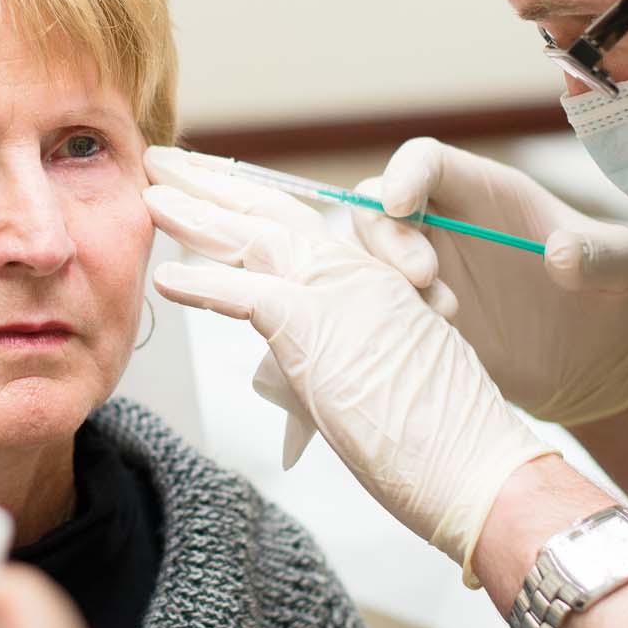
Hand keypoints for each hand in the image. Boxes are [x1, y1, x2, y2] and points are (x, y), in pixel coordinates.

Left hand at [143, 147, 553, 578]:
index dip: (248, 201)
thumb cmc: (434, 436)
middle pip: (271, 212)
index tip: (207, 188)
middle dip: (214, 185)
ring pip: (254, 237)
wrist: (475, 464)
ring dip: (196, 215)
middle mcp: (354, 273)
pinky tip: (166, 279)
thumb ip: (330, 347)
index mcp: (370, 279)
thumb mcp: (379, 370)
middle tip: (165, 163)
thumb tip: (281, 358)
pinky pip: (246, 293)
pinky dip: (202, 285)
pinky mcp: (318, 326)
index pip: (298, 224)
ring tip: (151, 197)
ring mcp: (337, 293)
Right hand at [350, 137, 627, 425]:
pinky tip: (422, 341)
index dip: (404, 174)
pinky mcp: (412, 318)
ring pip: (364, 258)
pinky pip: (370, 308)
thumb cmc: (608, 299)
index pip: (423, 160)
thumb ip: (602, 253)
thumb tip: (559, 255)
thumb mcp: (624, 268)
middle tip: (423, 278)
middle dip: (385, 236)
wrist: (593, 367)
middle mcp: (441, 225)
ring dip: (381, 282)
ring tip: (442, 318)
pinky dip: (378, 319)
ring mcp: (422, 273)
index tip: (400, 204)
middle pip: (375, 206)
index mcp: (483, 192)